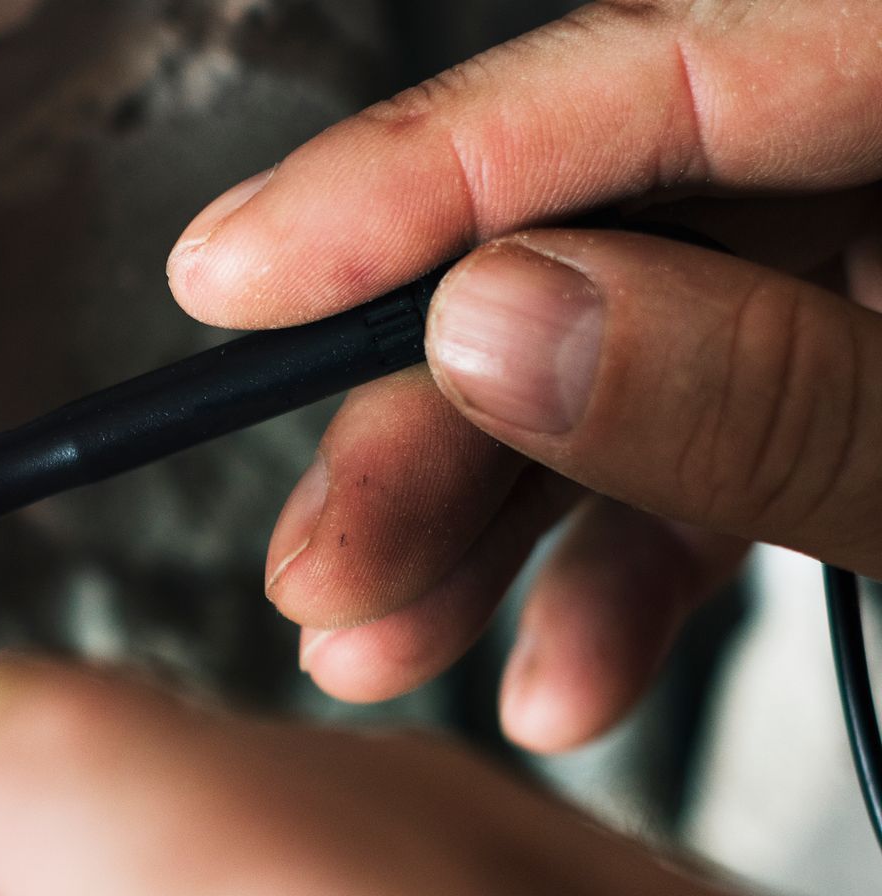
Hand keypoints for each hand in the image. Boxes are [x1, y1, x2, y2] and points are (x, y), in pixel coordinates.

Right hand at [166, 0, 881, 752]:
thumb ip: (763, 394)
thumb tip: (497, 327)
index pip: (666, 61)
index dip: (422, 172)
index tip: (240, 270)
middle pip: (604, 238)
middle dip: (435, 421)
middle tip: (325, 552)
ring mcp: (877, 274)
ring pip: (623, 362)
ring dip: (486, 527)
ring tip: (388, 645)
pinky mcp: (851, 383)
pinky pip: (707, 449)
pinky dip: (618, 570)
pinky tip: (558, 671)